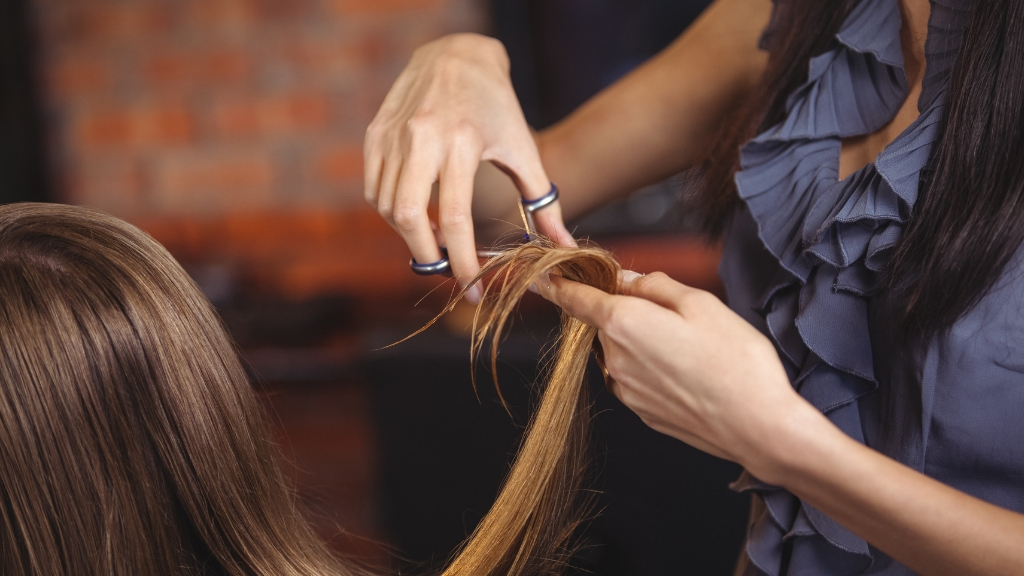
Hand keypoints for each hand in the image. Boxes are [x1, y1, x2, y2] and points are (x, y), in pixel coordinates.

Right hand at [364, 33, 573, 301]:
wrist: (456, 54)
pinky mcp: (375, 133)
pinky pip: (374, 188)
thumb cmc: (496, 105)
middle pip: (410, 217)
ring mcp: (394, 135)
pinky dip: (390, 212)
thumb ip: (543, 200)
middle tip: (443, 273)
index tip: (472, 290)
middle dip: (426, 256)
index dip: (461, 263)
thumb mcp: (523, 148)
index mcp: (462, 142)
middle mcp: (422, 138)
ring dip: (408, 235)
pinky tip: (414, 214)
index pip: (456, 218)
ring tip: (433, 241)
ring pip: (387, 206)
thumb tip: (561, 245)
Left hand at [537, 270, 811, 478]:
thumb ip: (654, 286)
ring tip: (693, 351)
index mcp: (624, 323)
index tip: (541, 276)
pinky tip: (690, 374)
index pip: (576, 298)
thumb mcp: (700, 303)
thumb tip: (625, 280)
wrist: (758, 427)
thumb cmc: (735, 360)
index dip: (557, 283)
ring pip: (623, 351)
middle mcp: (615, 358)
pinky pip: (636, 378)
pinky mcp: (641, 412)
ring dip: (644, 343)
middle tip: (679, 316)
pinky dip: (653, 369)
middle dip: (631, 313)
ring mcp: (626, 389)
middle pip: (608, 323)